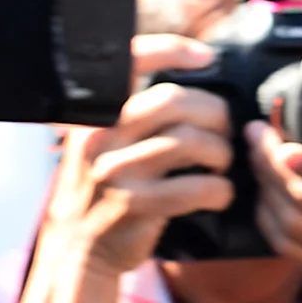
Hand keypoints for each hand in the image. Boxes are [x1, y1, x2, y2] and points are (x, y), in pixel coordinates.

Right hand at [45, 37, 232, 276]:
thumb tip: (189, 91)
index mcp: (91, 116)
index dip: (169, 50)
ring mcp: (116, 173)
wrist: (77, 251)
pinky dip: (220, 189)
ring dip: (220, 151)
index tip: (204, 57)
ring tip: (222, 162)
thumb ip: (129, 118)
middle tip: (224, 128)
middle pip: (173, 101)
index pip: (128, 64)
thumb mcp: (98, 146)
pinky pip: (196, 187)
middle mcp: (99, 138)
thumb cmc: (101, 194)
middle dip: (212, 112)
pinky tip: (219, 193)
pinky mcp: (136, 207)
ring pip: (189, 142)